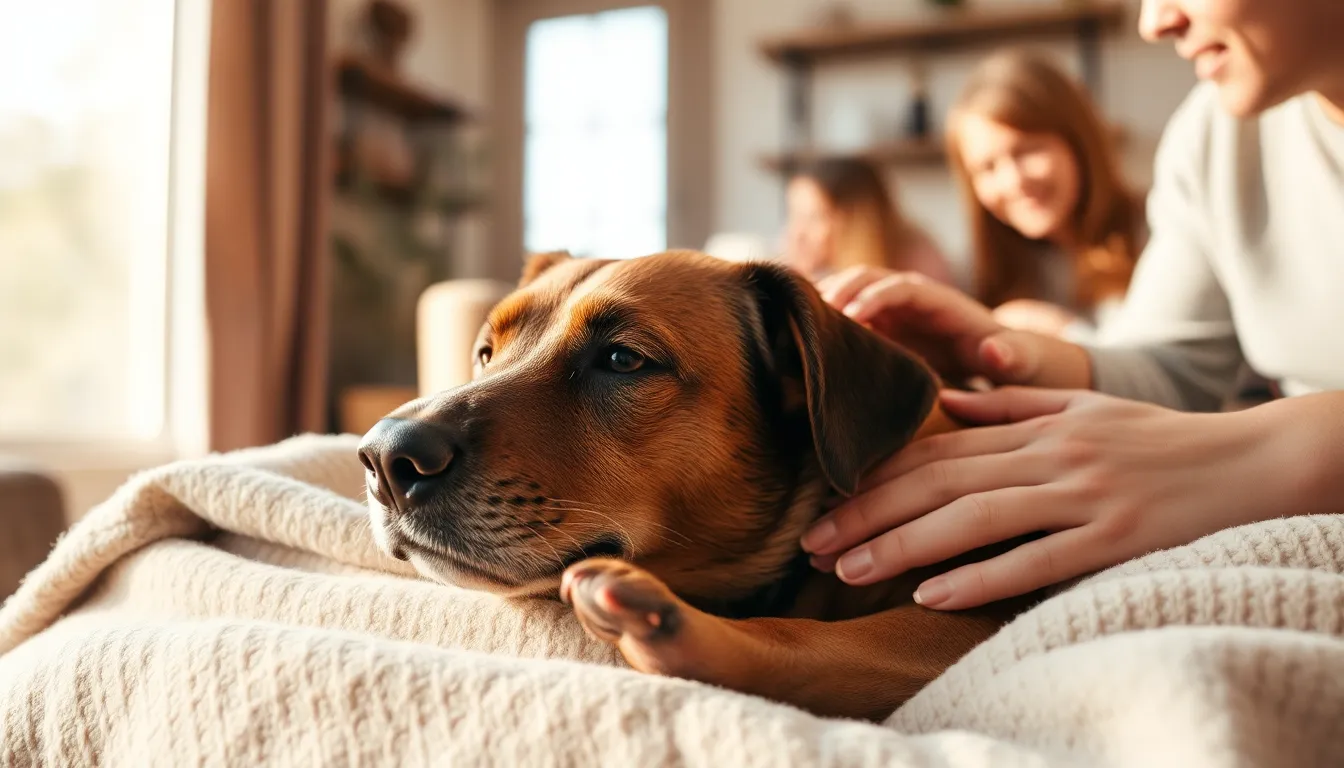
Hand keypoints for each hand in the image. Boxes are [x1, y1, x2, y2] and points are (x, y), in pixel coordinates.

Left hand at [800, 386, 1303, 609]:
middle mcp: (1050, 458)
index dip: (877, 476)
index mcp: (1037, 429)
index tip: (826, 500)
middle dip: (869, 512)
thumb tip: (946, 399)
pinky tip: (932, 596)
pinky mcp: (1114, 538)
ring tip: (850, 569)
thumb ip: (1012, 404)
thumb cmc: (1157, 440)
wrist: (1248, 463)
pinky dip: (981, 578)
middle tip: (814, 542)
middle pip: (940, 482)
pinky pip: (1036, 561)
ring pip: (975, 519)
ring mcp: (1082, 498)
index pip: (939, 450)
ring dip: (904, 545)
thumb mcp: (1083, 408)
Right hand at [815, 266, 1091, 388]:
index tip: (848, 318)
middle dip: (839, 291)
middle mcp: (914, 299)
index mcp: (943, 302)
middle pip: (867, 279)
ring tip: (797, 324)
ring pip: (851, 292)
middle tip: (811, 317)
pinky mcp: (883, 329)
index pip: (900, 287)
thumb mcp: (1024, 362)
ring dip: (825, 302)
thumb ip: (1012, 355)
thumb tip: (993, 349)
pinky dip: (825, 320)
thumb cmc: (1019, 364)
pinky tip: (801, 338)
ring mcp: (895, 312)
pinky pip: (847, 316)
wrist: (1012, 364)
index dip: (873, 298)